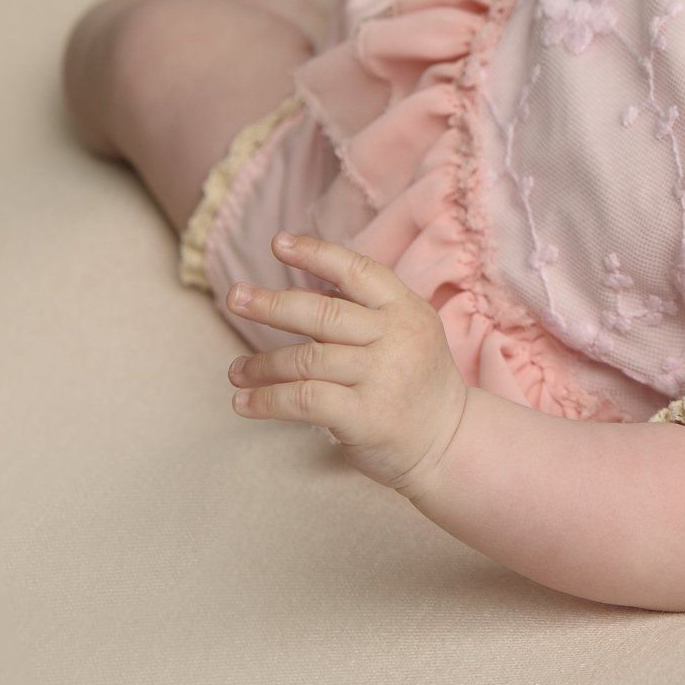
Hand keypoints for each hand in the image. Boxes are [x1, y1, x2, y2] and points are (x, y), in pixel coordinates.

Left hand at [225, 231, 469, 498]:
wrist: (449, 440)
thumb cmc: (415, 382)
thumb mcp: (407, 333)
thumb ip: (364, 312)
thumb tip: (303, 291)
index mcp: (406, 310)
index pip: (358, 272)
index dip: (317, 254)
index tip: (279, 243)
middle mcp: (396, 337)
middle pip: (323, 313)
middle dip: (272, 304)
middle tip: (235, 297)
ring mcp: (382, 376)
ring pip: (306, 359)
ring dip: (261, 364)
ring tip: (236, 370)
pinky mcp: (365, 416)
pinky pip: (303, 400)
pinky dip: (266, 399)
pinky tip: (243, 402)